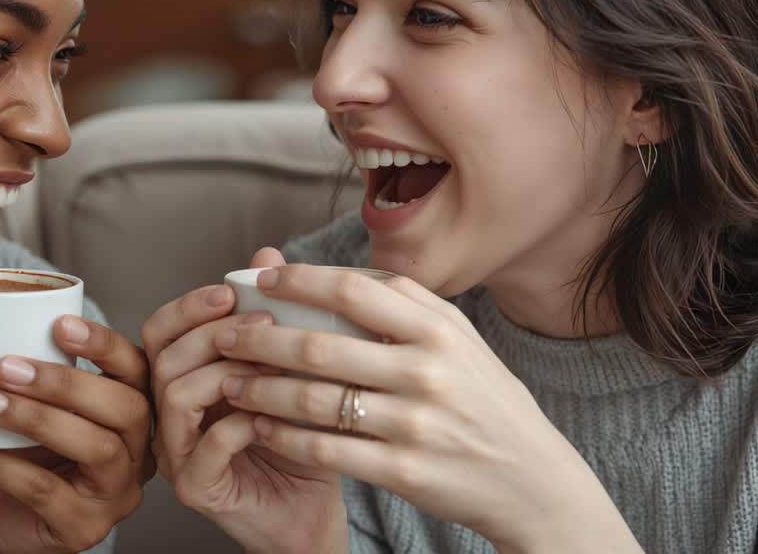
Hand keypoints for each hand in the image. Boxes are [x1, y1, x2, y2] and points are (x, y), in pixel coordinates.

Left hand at [0, 316, 152, 553]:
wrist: (15, 529)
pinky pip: (44, 490)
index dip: (105, 345)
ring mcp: (116, 495)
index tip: (60, 323)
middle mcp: (139, 455)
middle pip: (126, 409)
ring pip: (95, 447)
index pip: (138, 372)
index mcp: (134, 416)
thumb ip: (40, 375)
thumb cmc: (33, 462)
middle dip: (66, 383)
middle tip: (7, 366)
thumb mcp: (45, 412)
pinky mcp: (84, 528)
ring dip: (34, 417)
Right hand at [142, 249, 347, 553]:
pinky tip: (275, 415)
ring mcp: (177, 453)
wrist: (313, 509)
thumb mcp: (290, 367)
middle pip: (161, 357)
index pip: (160, 330)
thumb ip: (271, 315)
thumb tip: (266, 255)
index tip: (231, 289)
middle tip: (259, 321)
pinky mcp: (198, 488)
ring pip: (174, 396)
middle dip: (210, 332)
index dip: (189, 305)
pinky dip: (241, 424)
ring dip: (225, 371)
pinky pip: (206, 447)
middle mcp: (169, 416)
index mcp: (182, 380)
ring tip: (273, 364)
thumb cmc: (298, 439)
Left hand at [214, 265, 640, 552]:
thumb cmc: (485, 400)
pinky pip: (324, 449)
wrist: (533, 480)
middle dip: (260, 338)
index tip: (261, 279)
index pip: (355, 291)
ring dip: (260, 388)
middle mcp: (428, 371)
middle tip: (224, 333)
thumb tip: (333, 277)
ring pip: (314, 399)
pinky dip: (282, 434)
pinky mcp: (402, 470)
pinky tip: (257, 424)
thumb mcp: (460, 341)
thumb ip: (405, 306)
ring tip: (229, 380)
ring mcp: (414, 423)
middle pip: (321, 346)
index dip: (300, 281)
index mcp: (440, 329)